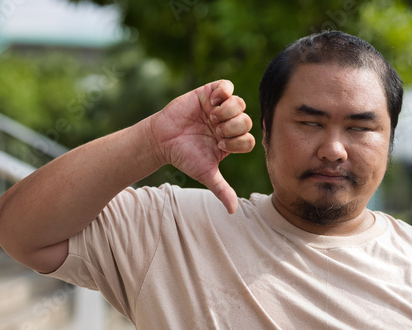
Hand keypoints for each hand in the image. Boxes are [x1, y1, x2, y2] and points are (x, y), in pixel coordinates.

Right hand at [150, 80, 254, 212]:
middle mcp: (228, 124)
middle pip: (247, 120)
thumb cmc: (184, 156)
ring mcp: (219, 108)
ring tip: (212, 117)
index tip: (220, 145)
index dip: (238, 142)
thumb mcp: (205, 173)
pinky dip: (223, 92)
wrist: (161, 140)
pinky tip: (212, 102)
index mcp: (231, 141)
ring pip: (239, 103)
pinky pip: (226, 86)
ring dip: (228, 111)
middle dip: (232, 127)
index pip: (249, 139)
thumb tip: (234, 211)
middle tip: (216, 131)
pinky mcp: (208, 94)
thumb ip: (221, 189)